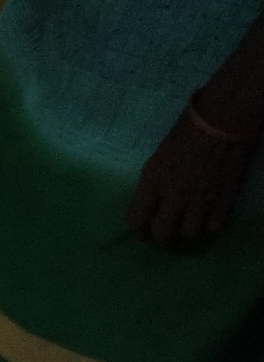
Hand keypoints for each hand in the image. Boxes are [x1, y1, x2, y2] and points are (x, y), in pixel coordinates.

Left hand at [130, 85, 261, 248]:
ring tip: (188, 224)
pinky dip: (210, 226)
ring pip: (190, 234)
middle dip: (161, 239)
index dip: (138, 231)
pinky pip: (215, 227)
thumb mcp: (158, 158)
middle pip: (163, 234)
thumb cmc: (186, 132)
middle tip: (165, 236)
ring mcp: (201, 199)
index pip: (137, 220)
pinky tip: (208, 217)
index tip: (142, 233)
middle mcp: (175, 194)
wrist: (222, 122)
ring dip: (188, 232)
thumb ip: (153, 183)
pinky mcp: (225, 199)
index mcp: (153, 181)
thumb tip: (150, 205)